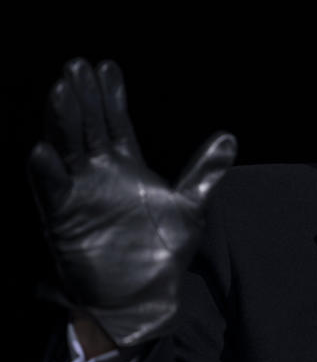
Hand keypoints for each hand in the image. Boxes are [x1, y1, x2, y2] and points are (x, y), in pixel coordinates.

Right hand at [28, 59, 236, 346]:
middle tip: (77, 65)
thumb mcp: (191, 205)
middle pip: (89, 127)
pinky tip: (42, 150)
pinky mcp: (65, 220)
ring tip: (61, 91)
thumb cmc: (164, 252)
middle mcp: (98, 174)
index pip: (115, 122)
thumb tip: (230, 137)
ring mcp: (80, 194)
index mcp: (126, 166)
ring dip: (63, 122)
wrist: (145, 296)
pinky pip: (52, 193)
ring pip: (67, 149)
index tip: (106, 65)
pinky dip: (47, 173)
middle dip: (84, 97)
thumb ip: (205, 170)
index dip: (110, 95)